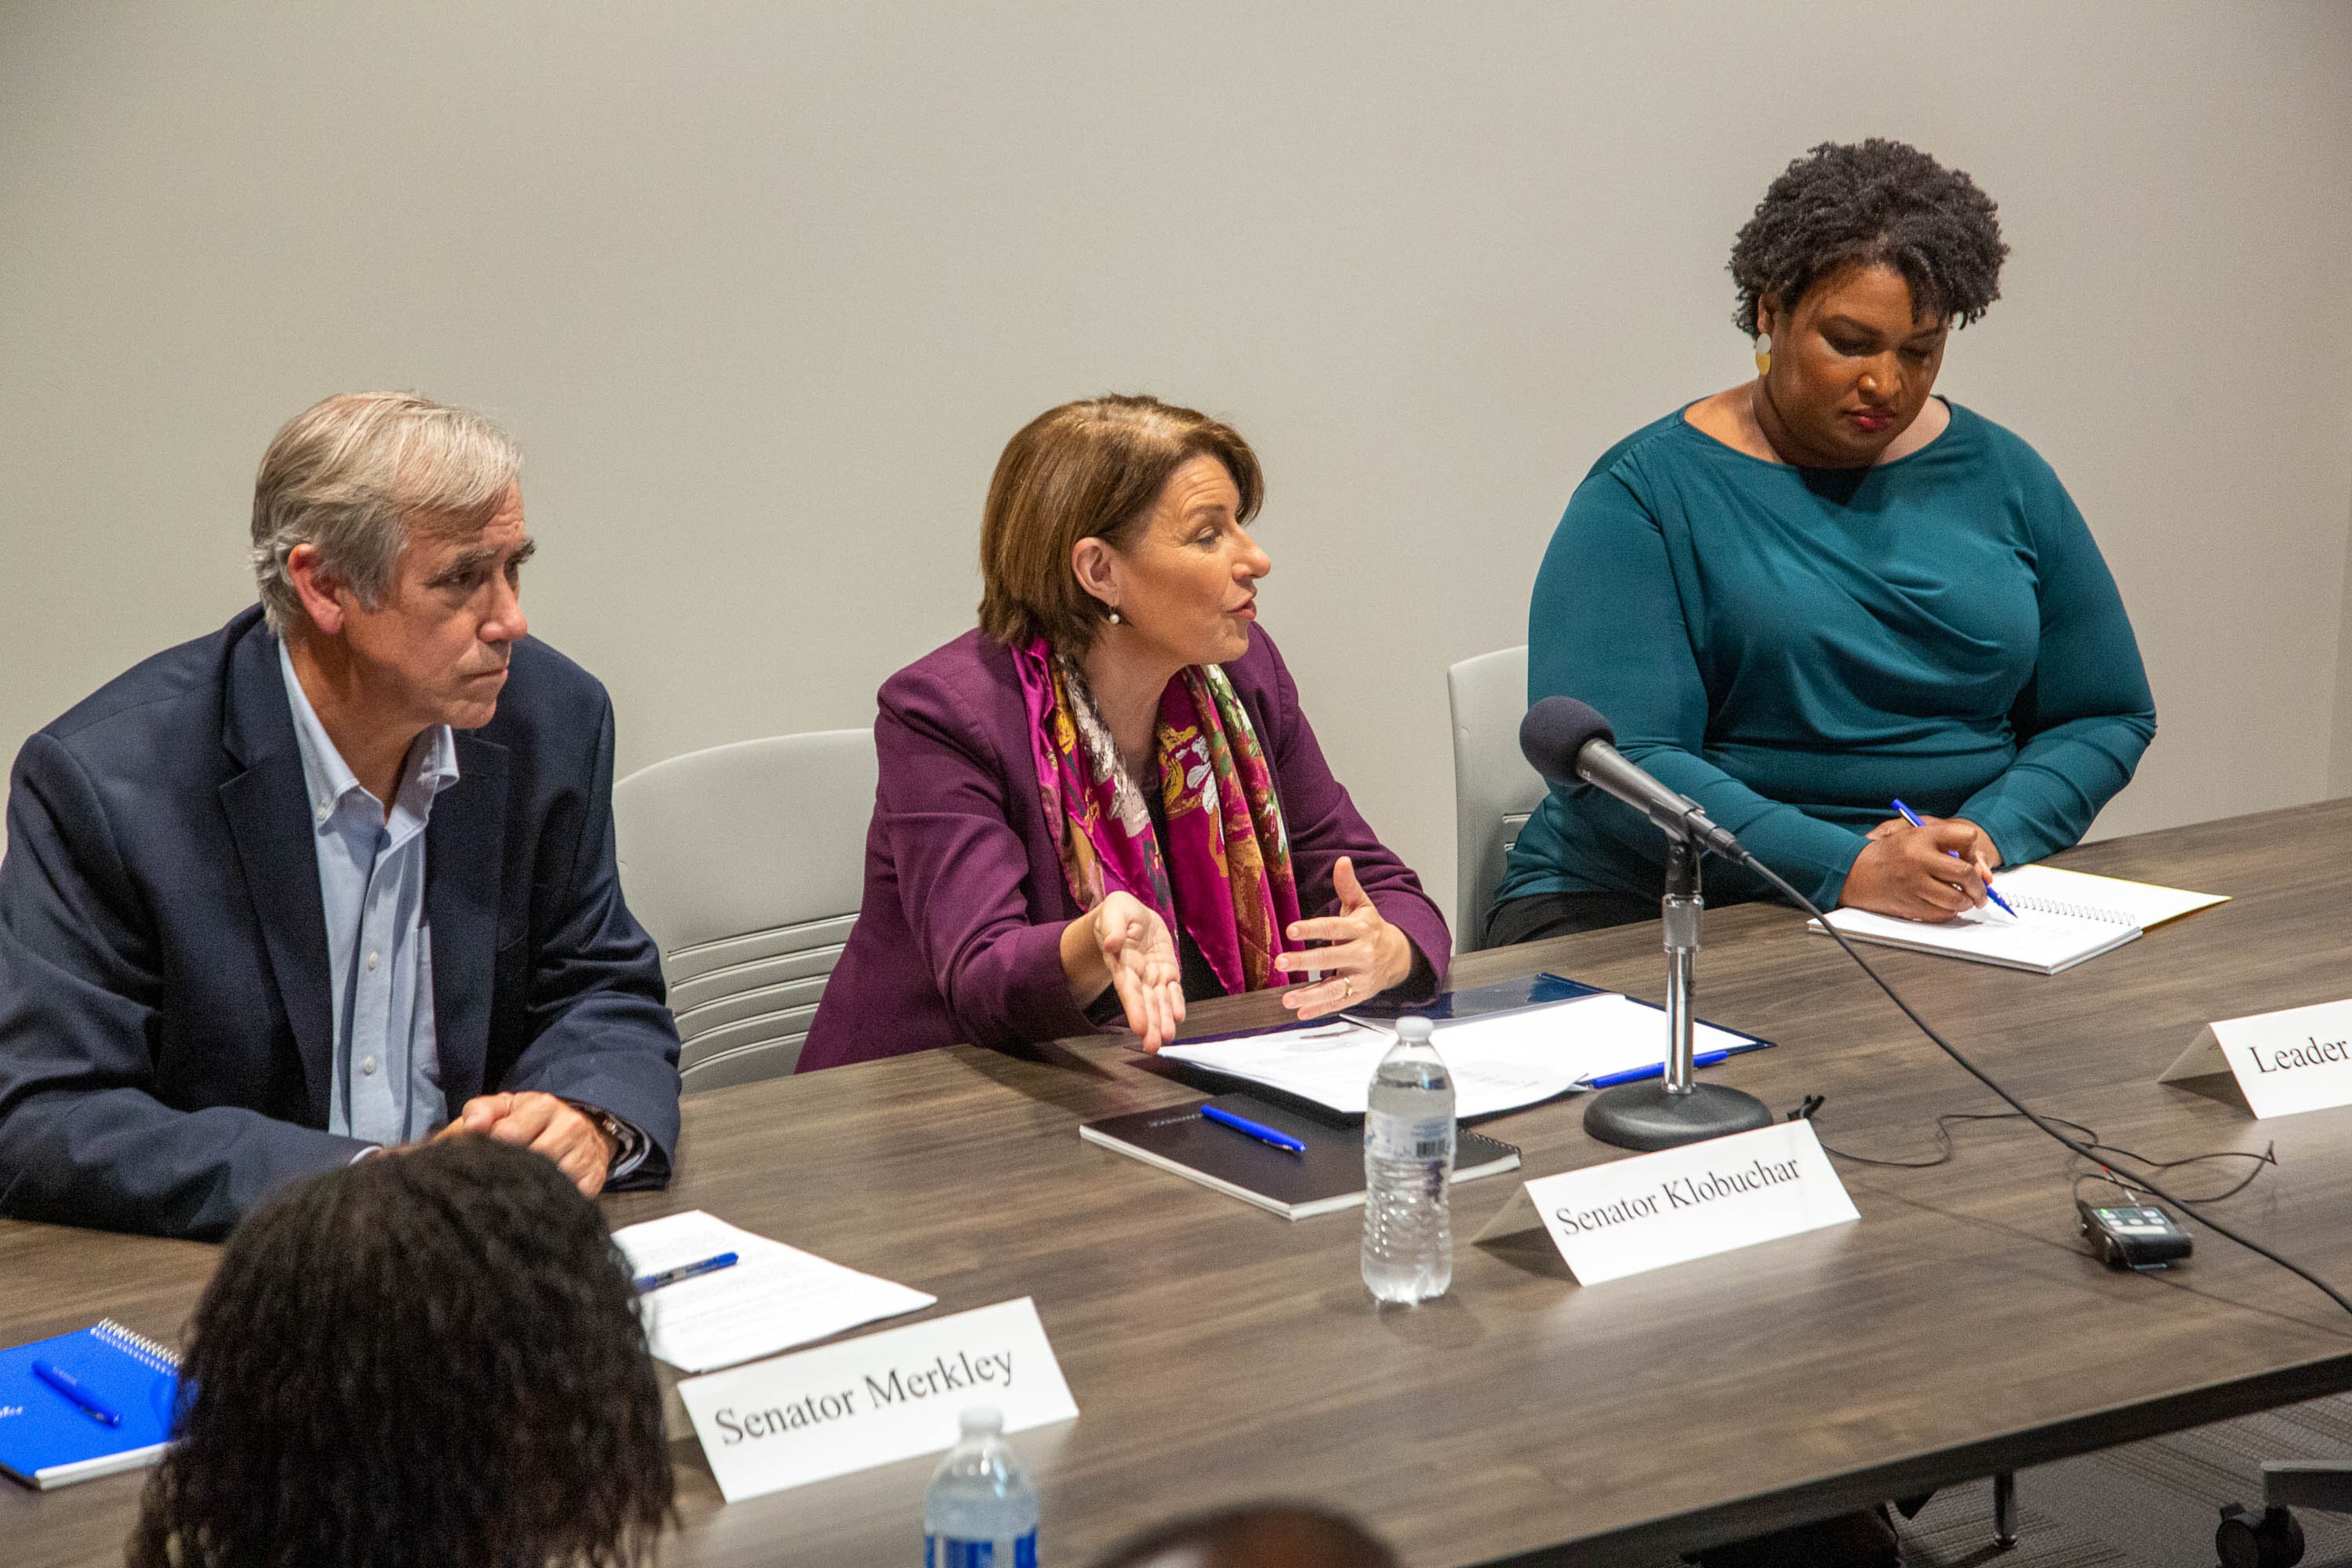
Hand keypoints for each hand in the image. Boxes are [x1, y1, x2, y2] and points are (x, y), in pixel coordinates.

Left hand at [437, 1092, 616, 1196]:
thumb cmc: (532, 1122)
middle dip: (510, 1173)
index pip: (509, 1134)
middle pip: (533, 1159)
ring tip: (516, 1191)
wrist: (581, 1131)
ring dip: (530, 1190)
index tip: (484, 1160)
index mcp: (544, 1106)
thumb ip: (481, 1111)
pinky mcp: (594, 1178)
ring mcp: (585, 1153)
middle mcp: (570, 1126)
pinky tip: (539, 1201)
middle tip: (496, 1182)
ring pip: (552, 1181)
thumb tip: (472, 1127)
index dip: (491, 1151)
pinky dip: (551, 1203)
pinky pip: (569, 1197)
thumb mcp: (505, 1108)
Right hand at [1066, 891, 1185, 1051]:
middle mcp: (1136, 974)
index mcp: (1121, 961)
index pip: (1128, 988)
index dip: (1134, 1008)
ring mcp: (1152, 974)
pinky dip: (1176, 1003)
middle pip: (1144, 1001)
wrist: (1134, 914)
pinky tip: (1178, 1017)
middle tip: (1152, 1046)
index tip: (1138, 1028)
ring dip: (1162, 1020)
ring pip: (1159, 1000)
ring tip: (1166, 1038)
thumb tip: (1111, 943)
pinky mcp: (1166, 971)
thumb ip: (1113, 926)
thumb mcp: (1115, 909)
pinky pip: (1173, 989)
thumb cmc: (1119, 913)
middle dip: (1149, 1024)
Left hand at [1274, 857, 1413, 1018]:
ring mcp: (1361, 977)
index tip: (1291, 930)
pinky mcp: (1359, 994)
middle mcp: (1362, 955)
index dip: (1312, 929)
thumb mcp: (1362, 904)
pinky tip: (1301, 1012)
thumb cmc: (1371, 928)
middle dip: (1305, 961)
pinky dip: (1320, 1010)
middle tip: (1281, 961)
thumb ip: (1348, 885)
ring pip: (1335, 988)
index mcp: (1360, 930)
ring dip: (1310, 995)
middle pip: (1331, 958)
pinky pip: (1338, 1004)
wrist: (1397, 955)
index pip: (1333, 928)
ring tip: (1287, 998)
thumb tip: (1342, 861)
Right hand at [1840, 820, 1995, 922]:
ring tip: (1965, 899)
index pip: (1966, 837)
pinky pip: (1943, 914)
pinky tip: (1944, 905)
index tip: (1969, 859)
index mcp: (1921, 837)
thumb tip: (1980, 868)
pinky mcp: (1910, 905)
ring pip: (1957, 899)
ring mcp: (1914, 884)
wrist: (1855, 872)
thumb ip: (1946, 842)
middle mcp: (1918, 859)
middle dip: (1979, 886)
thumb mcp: (1914, 834)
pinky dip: (1950, 912)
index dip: (1972, 850)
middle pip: (1966, 874)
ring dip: (1967, 901)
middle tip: (1981, 892)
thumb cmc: (1889, 853)